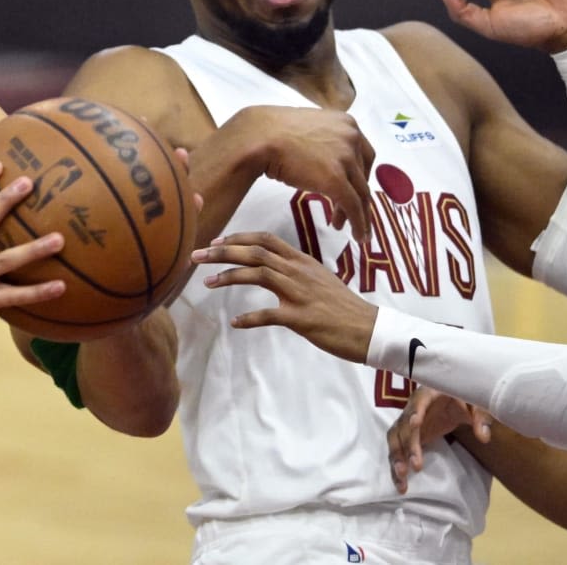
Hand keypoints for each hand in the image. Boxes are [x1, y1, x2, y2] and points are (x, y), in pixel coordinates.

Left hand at [193, 231, 377, 362]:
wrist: (369, 328)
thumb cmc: (343, 308)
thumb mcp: (319, 280)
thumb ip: (296, 272)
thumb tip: (273, 269)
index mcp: (302, 261)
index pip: (265, 240)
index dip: (237, 239)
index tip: (216, 242)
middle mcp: (299, 272)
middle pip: (255, 253)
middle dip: (223, 252)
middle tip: (197, 256)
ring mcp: (300, 294)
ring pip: (259, 275)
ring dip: (229, 277)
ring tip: (207, 283)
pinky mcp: (302, 318)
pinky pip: (270, 315)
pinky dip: (250, 317)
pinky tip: (236, 322)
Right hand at [225, 106, 375, 243]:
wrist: (259, 136)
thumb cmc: (274, 133)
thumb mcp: (309, 131)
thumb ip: (324, 141)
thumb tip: (323, 156)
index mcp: (347, 124)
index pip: (364, 156)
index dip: (360, 177)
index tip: (353, 190)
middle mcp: (352, 138)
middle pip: (363, 176)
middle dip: (358, 197)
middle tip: (348, 214)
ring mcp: (345, 158)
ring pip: (361, 193)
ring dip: (360, 215)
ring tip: (352, 230)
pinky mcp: (336, 179)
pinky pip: (353, 206)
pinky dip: (359, 223)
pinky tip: (357, 236)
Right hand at [387, 386, 492, 493]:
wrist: (452, 400)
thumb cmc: (462, 398)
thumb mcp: (475, 403)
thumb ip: (480, 416)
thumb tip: (484, 437)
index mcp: (429, 394)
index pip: (420, 400)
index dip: (416, 411)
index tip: (416, 423)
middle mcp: (412, 407)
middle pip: (404, 425)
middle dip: (408, 445)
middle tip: (415, 465)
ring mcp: (407, 423)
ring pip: (396, 439)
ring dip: (397, 458)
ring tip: (402, 477)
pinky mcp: (407, 437)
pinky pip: (397, 450)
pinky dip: (397, 466)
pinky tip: (401, 484)